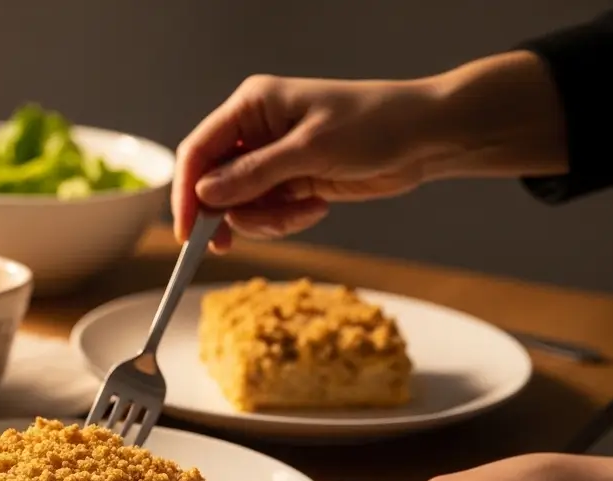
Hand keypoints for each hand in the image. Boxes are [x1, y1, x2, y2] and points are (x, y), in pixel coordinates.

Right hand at [171, 51, 566, 251]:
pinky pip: (267, 212)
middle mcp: (255, 131)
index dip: (187, 191)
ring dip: (264, 221)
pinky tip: (315, 209)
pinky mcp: (290, 182)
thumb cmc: (374, 123)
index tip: (188, 230)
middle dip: (229, 213)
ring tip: (300, 214)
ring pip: (240, 205)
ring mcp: (272, 159)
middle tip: (232, 242)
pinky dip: (284, 221)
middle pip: (213, 183)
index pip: (199, 150)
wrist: (426, 137)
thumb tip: (205, 193)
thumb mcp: (310, 149)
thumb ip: (253, 173)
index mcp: (252, 106)